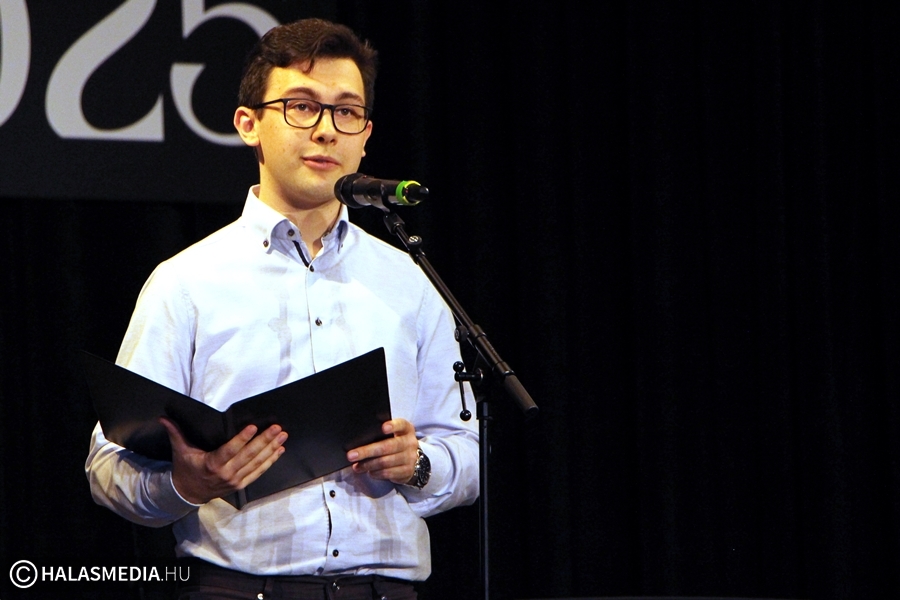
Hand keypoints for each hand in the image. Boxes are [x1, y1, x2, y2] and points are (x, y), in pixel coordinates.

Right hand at [159, 417, 287, 504]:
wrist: (187, 494)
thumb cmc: (185, 469)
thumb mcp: (180, 451)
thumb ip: (175, 433)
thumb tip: (163, 418)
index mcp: (211, 464)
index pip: (230, 450)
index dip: (242, 439)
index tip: (253, 427)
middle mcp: (225, 473)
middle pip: (248, 456)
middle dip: (264, 441)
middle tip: (277, 428)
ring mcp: (235, 480)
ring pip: (256, 464)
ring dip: (271, 449)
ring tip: (282, 436)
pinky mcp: (241, 485)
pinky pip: (258, 472)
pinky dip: (270, 462)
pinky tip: (279, 451)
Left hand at [346, 418, 418, 484]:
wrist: (413, 459)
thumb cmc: (396, 443)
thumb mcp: (394, 434)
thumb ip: (381, 433)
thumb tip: (358, 440)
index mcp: (406, 429)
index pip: (401, 425)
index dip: (393, 426)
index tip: (383, 428)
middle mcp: (410, 443)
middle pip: (387, 446)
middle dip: (367, 451)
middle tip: (351, 455)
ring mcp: (410, 458)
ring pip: (385, 462)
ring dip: (368, 465)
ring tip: (356, 466)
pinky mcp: (407, 471)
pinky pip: (388, 473)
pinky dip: (376, 473)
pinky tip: (369, 472)